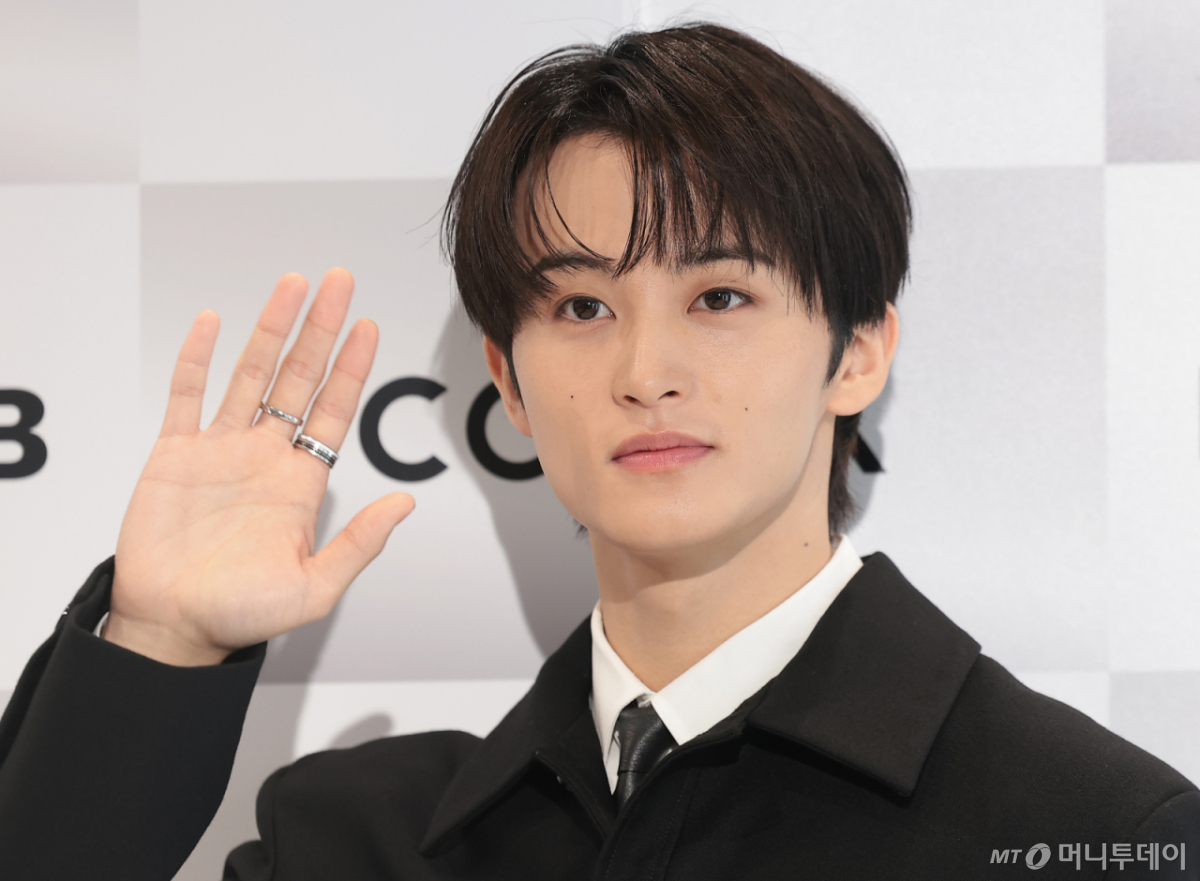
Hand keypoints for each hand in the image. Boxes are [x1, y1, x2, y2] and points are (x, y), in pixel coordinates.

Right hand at [105, 269, 414, 665]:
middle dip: (319, 330)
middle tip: (338, 283)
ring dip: (270, 329)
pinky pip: (186, 396)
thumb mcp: (315, 587)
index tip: (367, 327)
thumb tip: (406, 505)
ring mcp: (220, 450)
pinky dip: (198, 358)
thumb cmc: (241, 614)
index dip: (351, 368)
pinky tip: (212, 322)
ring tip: (291, 286)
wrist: (173, 628)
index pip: (333, 410)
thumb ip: (359, 543)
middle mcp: (265, 456)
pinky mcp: (174, 454)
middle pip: (298, 378)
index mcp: (301, 482)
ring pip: (249, 374)